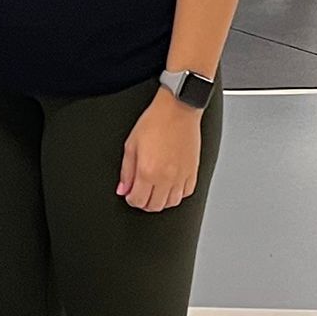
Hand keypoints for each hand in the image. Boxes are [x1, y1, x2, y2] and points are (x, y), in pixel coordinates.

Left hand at [117, 93, 202, 212]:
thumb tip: (123, 188)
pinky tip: (170, 184)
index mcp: (148, 171)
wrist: (178, 109)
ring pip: (171, 203)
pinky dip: (177, 193)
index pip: (138, 201)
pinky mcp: (193, 171)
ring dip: (161, 200)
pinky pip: (187, 193)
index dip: (131, 199)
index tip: (130, 193)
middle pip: (155, 206)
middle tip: (141, 192)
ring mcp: (181, 176)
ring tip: (155, 189)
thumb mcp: (131, 144)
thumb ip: (126, 171)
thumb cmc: (155, 122)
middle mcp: (166, 177)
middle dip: (145, 202)